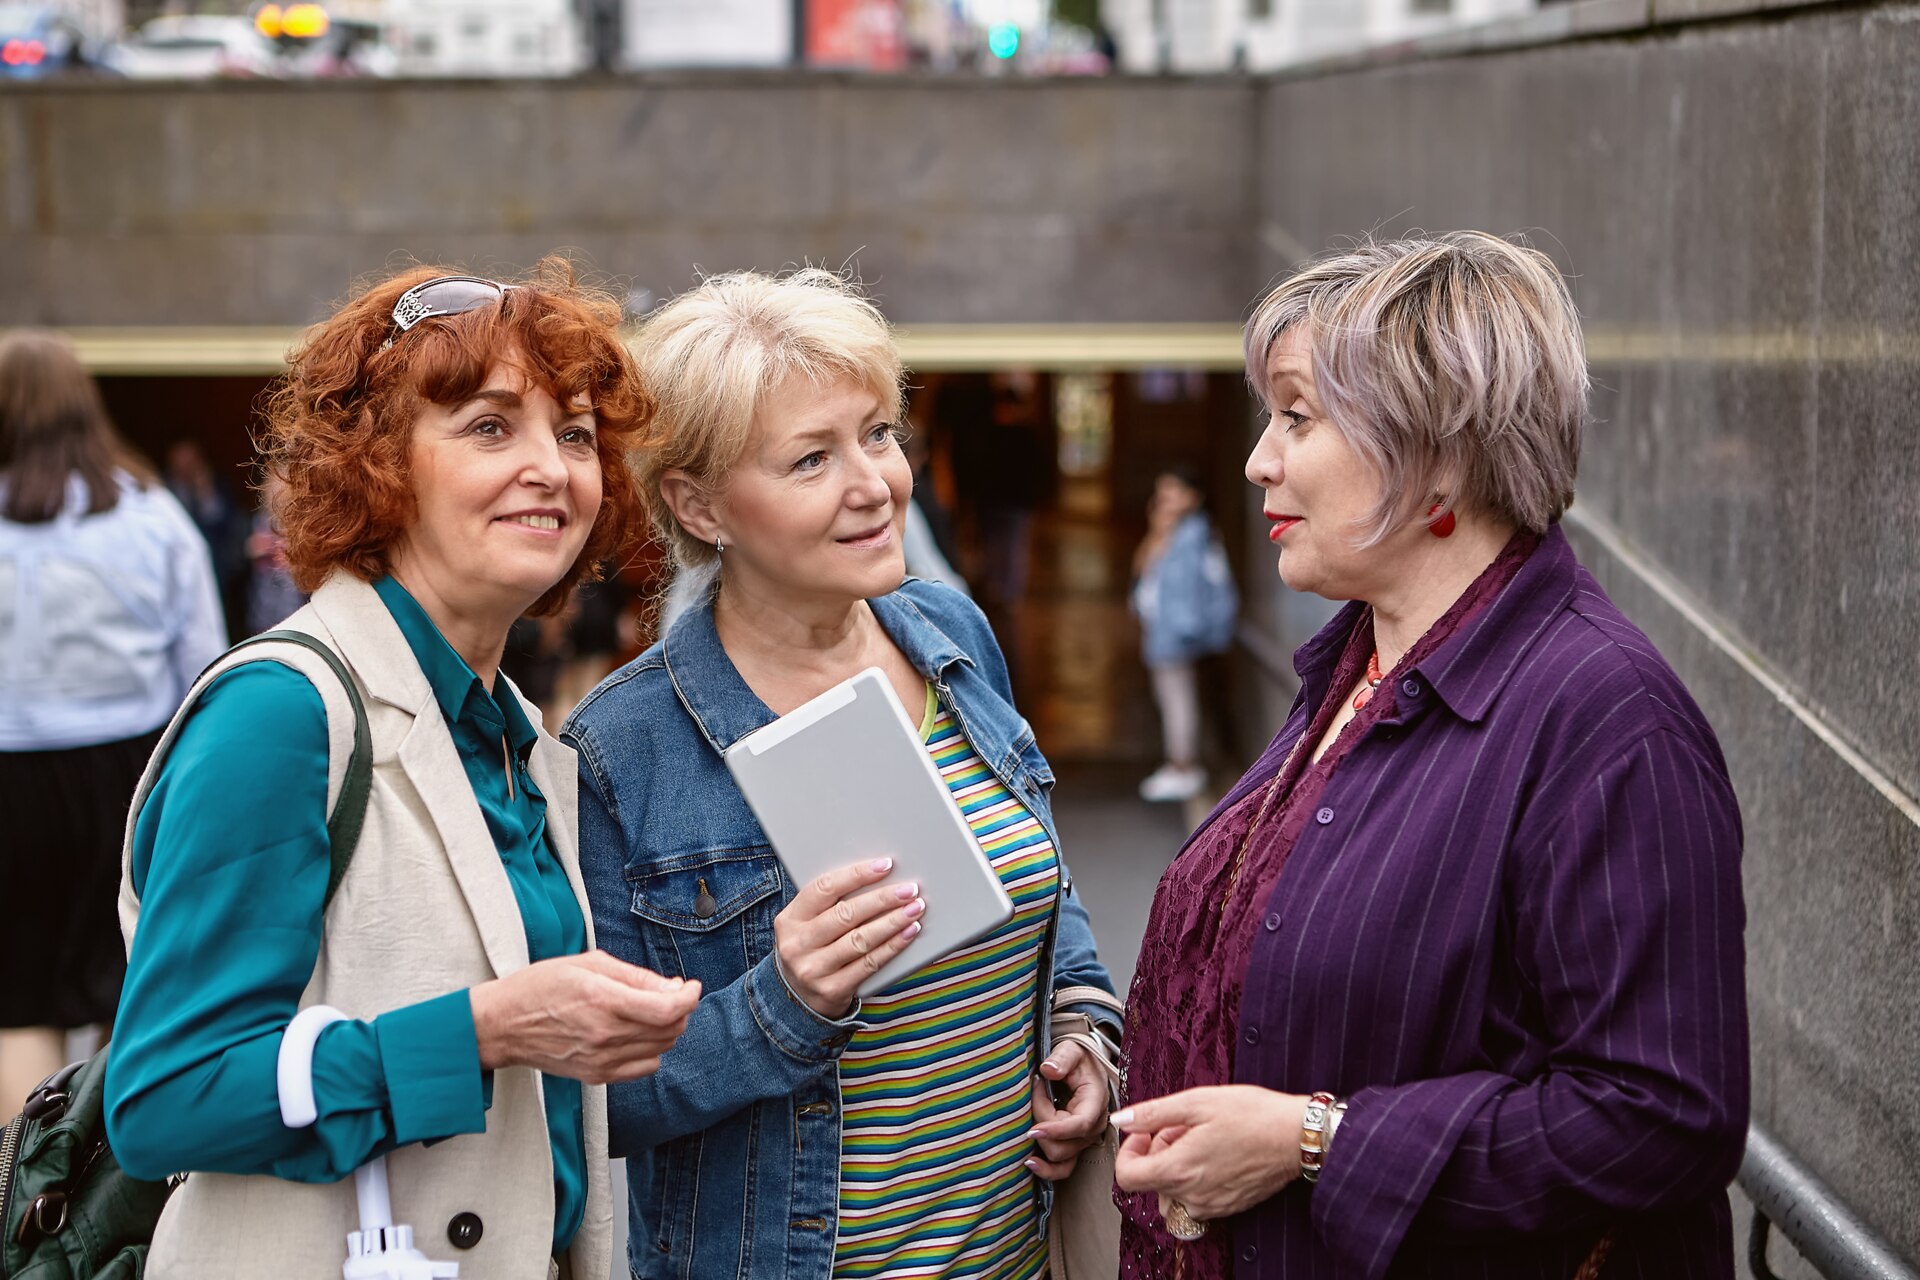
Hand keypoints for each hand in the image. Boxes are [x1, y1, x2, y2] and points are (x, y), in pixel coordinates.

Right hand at [469, 950, 700, 1083]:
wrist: (503, 1025)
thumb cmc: (541, 986)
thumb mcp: (589, 964)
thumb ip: (636, 976)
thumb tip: (673, 987)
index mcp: (603, 1000)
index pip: (667, 1009)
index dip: (689, 997)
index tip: (690, 986)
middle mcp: (605, 1035)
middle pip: (670, 1030)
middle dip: (679, 1009)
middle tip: (668, 994)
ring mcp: (601, 1060)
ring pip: (661, 1049)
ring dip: (666, 1029)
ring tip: (649, 1011)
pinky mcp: (597, 1077)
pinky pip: (644, 1068)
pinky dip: (651, 1050)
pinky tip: (635, 1034)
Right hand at [773, 857, 924, 1018]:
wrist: (797, 998)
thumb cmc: (811, 948)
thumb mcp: (806, 924)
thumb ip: (830, 903)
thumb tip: (878, 876)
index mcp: (789, 919)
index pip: (824, 888)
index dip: (856, 875)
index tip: (885, 865)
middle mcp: (797, 944)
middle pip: (846, 914)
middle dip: (883, 899)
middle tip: (909, 889)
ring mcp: (813, 969)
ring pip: (861, 939)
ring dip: (893, 922)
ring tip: (915, 909)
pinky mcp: (832, 990)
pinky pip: (869, 964)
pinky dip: (893, 946)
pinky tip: (908, 933)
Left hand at [1025, 1037, 1110, 1179]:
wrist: (1080, 1068)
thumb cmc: (1077, 1060)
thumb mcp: (1072, 1050)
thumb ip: (1062, 1058)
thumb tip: (1048, 1070)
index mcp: (1095, 1103)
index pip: (1079, 1125)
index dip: (1056, 1130)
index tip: (1033, 1129)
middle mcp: (1093, 1127)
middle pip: (1064, 1145)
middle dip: (1041, 1124)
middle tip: (1034, 1093)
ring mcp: (1083, 1141)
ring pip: (1059, 1159)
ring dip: (1039, 1144)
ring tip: (1026, 1124)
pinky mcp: (1072, 1147)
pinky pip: (1061, 1170)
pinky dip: (1045, 1170)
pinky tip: (1029, 1162)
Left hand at [1112, 1085, 1305, 1221]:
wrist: (1297, 1137)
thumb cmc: (1253, 1115)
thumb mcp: (1197, 1102)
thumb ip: (1153, 1113)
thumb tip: (1121, 1119)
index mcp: (1179, 1170)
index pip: (1126, 1177)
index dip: (1129, 1151)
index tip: (1143, 1132)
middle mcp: (1192, 1196)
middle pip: (1151, 1181)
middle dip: (1157, 1151)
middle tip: (1180, 1126)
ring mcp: (1211, 1205)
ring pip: (1173, 1192)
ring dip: (1176, 1166)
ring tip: (1198, 1139)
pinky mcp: (1228, 1207)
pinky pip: (1196, 1199)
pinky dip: (1196, 1177)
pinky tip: (1215, 1153)